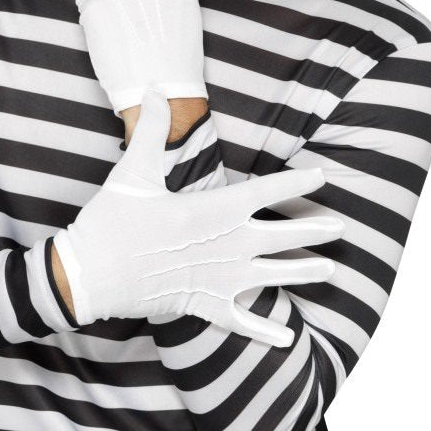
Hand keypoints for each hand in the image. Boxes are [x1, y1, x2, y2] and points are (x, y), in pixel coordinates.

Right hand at [51, 89, 343, 346]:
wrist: (89, 276)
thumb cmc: (111, 222)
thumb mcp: (132, 172)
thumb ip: (151, 131)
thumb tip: (155, 90)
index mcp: (210, 211)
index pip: (263, 193)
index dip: (295, 183)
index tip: (321, 177)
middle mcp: (224, 247)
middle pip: (280, 237)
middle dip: (313, 231)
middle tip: (340, 227)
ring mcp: (218, 280)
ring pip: (272, 277)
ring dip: (302, 273)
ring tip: (329, 271)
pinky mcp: (203, 305)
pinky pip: (241, 322)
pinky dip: (264, 332)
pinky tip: (286, 339)